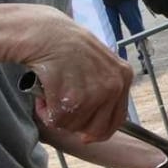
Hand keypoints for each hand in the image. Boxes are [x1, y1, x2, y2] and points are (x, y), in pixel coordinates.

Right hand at [18, 7, 133, 141]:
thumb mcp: (101, 63)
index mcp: (124, 76)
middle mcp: (114, 86)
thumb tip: (97, 126)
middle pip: (96, 129)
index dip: (99, 131)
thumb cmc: (68, 47)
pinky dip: (45, 112)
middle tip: (63, 109)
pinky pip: (57, 121)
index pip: (117, 120)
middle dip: (76, 125)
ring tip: (53, 93)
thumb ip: (106, 88)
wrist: (46, 33)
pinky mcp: (72, 98)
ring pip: (74, 125)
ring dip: (58, 115)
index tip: (85, 134)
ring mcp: (95, 93)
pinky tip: (44, 95)